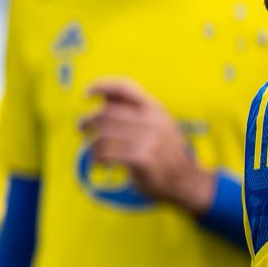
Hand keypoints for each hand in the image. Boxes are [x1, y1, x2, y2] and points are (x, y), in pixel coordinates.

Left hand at [80, 78, 214, 213]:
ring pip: (102, 134)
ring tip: (95, 151)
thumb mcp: (156, 124)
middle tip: (82, 128)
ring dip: (92, 144)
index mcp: (154, 108)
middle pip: (106, 113)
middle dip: (88, 120)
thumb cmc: (163, 152)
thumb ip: (133, 111)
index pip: (124, 88)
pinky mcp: (140, 158)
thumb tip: (102, 97)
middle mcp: (151, 121)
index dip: (102, 86)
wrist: (185, 180)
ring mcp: (147, 139)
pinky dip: (97, 158)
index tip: (86, 94)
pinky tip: (102, 163)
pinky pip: (106, 153)